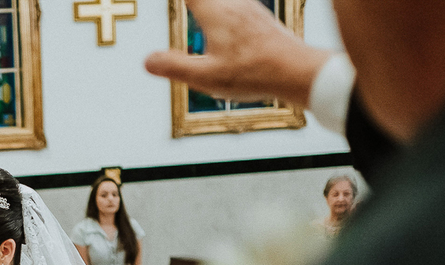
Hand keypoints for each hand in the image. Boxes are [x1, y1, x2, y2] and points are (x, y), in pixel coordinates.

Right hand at [144, 0, 329, 107]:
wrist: (297, 71)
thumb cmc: (254, 73)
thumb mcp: (206, 77)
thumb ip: (174, 67)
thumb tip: (147, 61)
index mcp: (216, 13)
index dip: (179, 0)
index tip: (172, 3)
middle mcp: (233, 5)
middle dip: (193, 4)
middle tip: (185, 7)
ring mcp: (250, 10)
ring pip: (222, 1)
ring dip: (209, 8)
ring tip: (197, 12)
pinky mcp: (261, 20)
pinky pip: (236, 7)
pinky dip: (223, 11)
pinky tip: (225, 25)